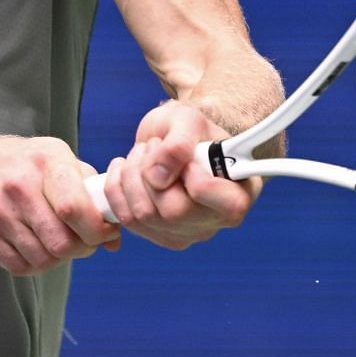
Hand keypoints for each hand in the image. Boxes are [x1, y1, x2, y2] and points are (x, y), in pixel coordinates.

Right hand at [0, 135, 120, 275]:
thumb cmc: (26, 164)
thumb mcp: (60, 161)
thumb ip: (91, 195)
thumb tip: (115, 240)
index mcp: (45, 161)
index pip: (74, 208)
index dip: (96, 230)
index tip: (103, 233)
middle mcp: (17, 184)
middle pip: (62, 243)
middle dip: (81, 249)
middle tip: (82, 243)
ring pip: (42, 259)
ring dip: (57, 258)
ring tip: (55, 242)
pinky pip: (18, 266)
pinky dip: (34, 265)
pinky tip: (34, 247)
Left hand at [98, 102, 258, 250]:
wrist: (174, 137)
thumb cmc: (190, 130)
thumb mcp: (188, 121)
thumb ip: (179, 144)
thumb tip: (157, 177)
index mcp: (239, 194)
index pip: (227, 206)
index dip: (198, 180)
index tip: (188, 159)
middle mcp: (216, 221)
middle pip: (174, 212)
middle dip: (151, 172)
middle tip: (153, 146)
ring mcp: (187, 232)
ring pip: (144, 215)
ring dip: (132, 175)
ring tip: (142, 153)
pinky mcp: (159, 235)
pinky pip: (127, 219)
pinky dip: (116, 188)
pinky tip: (124, 169)